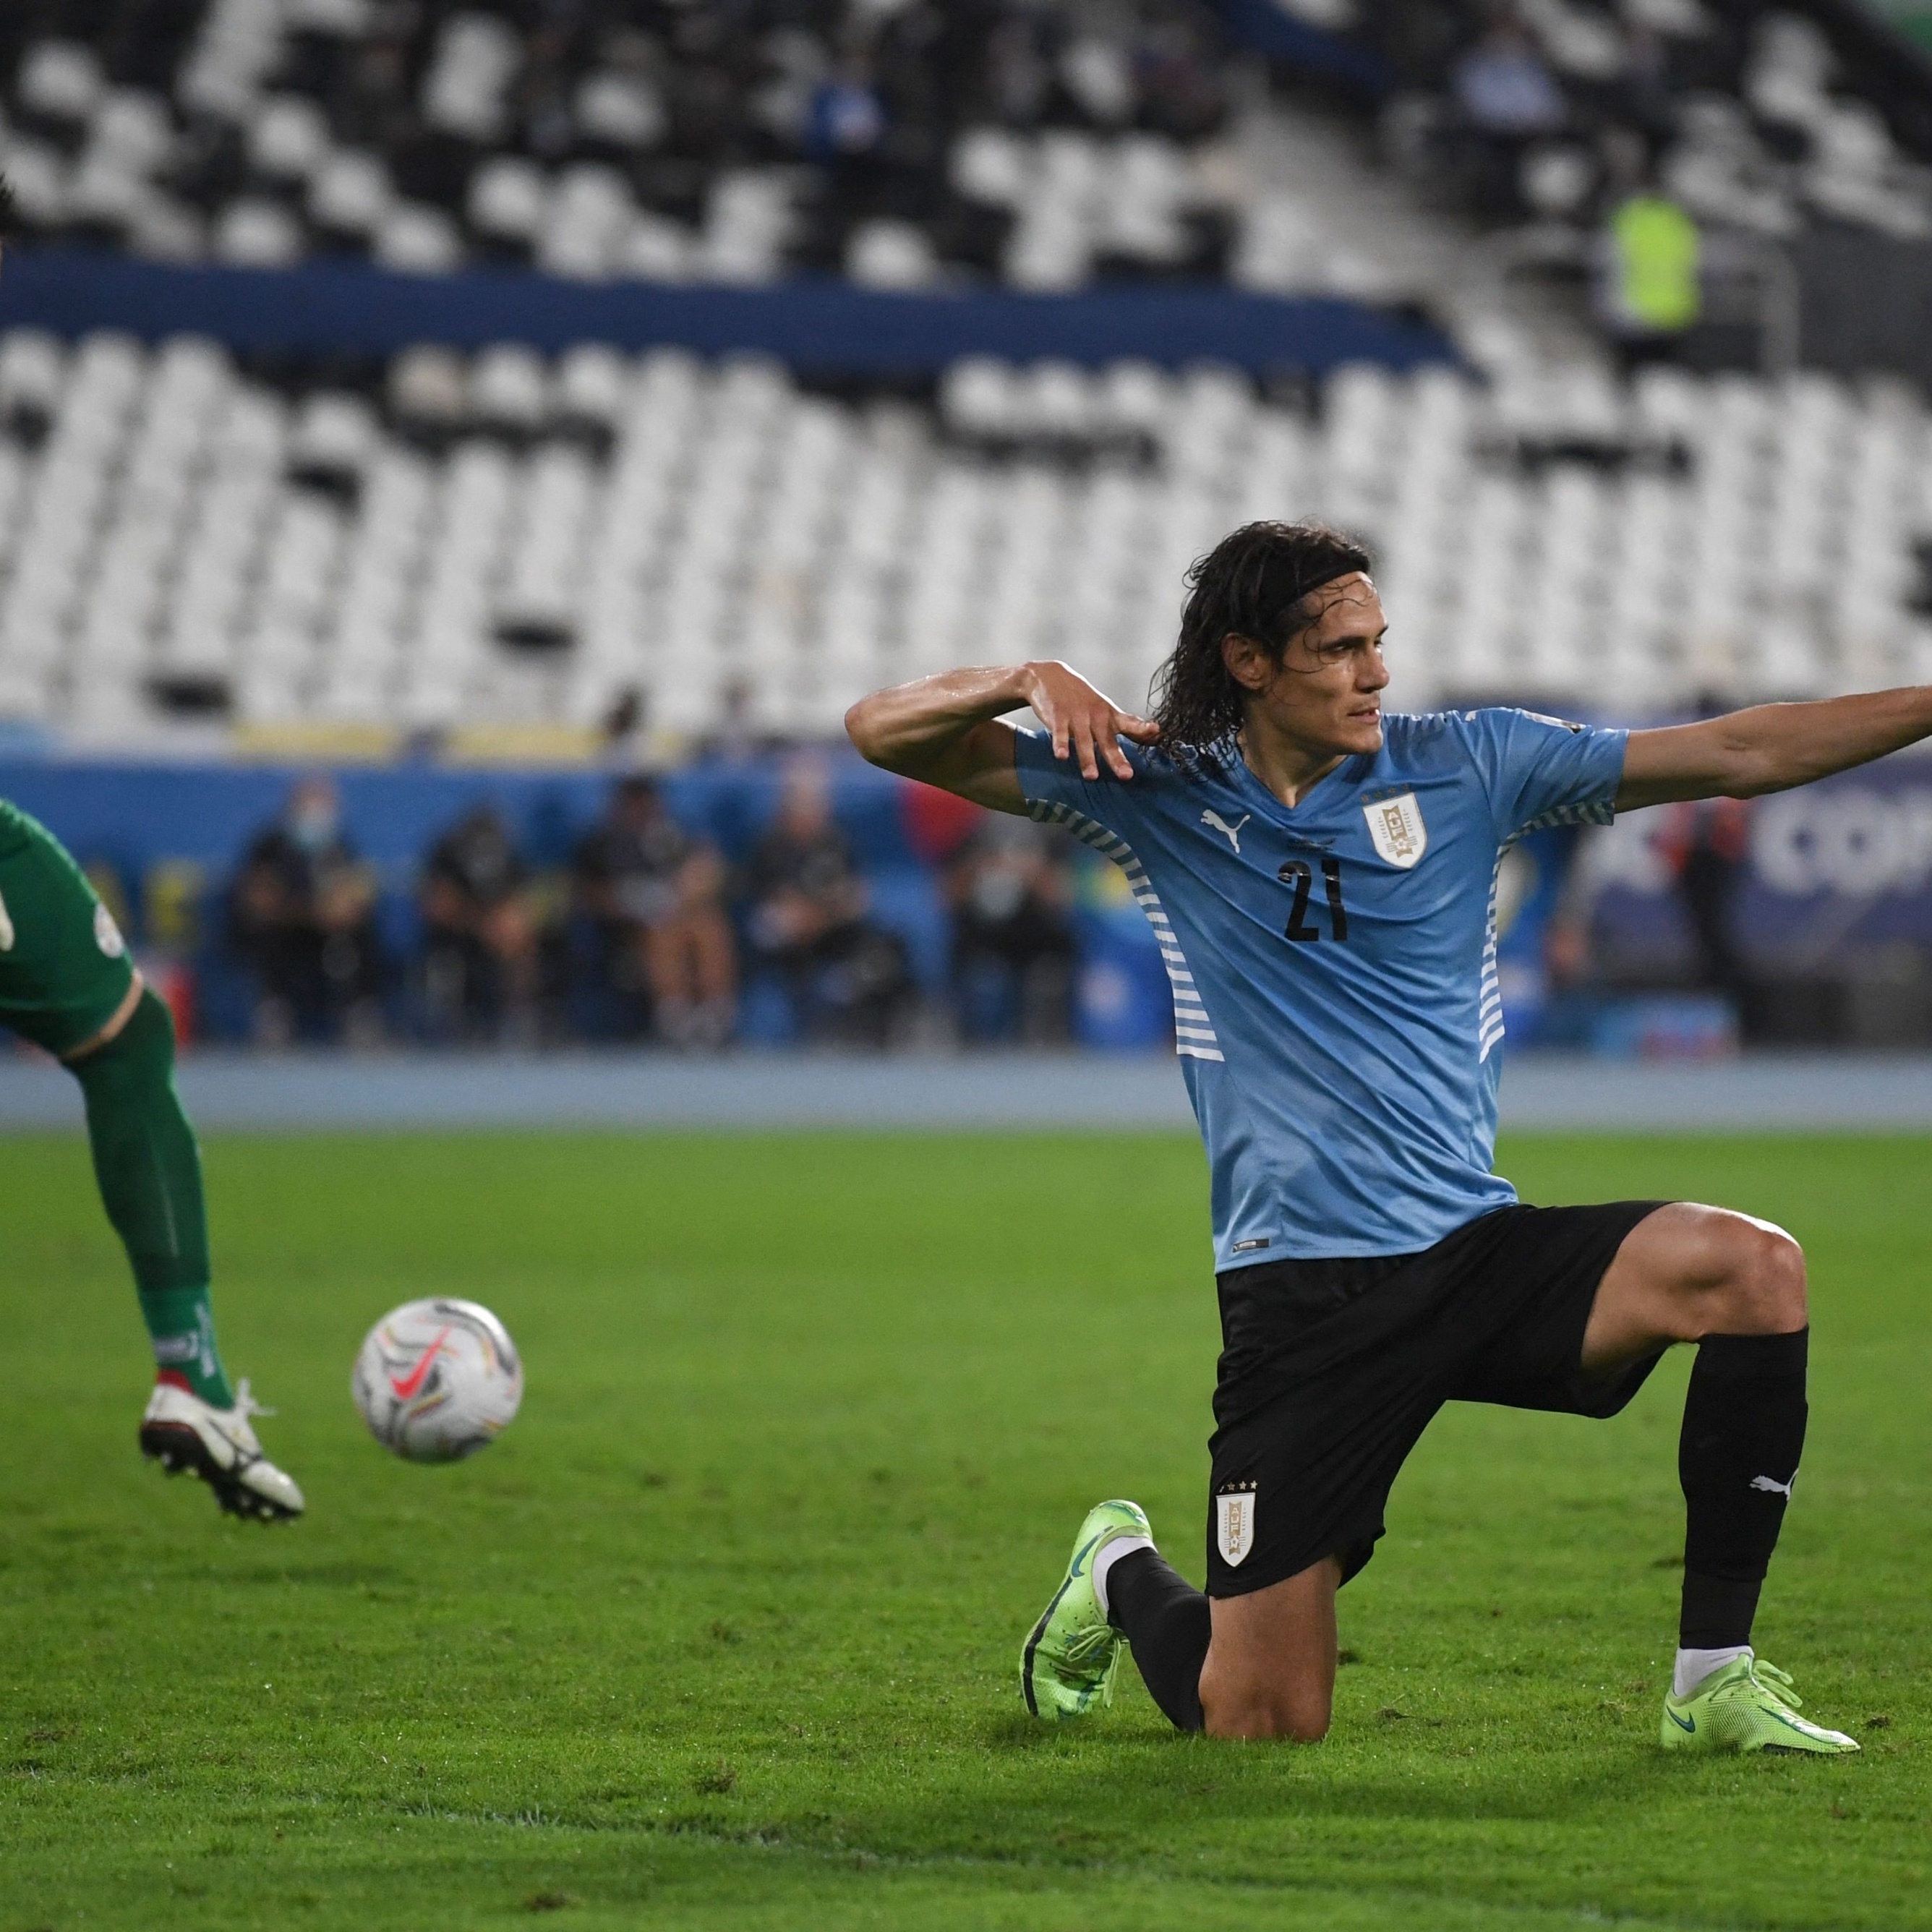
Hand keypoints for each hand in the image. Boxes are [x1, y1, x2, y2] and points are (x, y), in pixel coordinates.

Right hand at [1020, 660, 1158, 780]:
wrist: (1049, 676)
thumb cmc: (1082, 698)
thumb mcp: (1106, 708)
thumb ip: (1128, 724)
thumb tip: (1156, 735)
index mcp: (1109, 715)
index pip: (1130, 723)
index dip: (1142, 728)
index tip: (1156, 731)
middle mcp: (1095, 716)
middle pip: (1107, 740)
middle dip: (1116, 758)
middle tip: (1126, 775)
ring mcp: (1076, 716)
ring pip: (1083, 740)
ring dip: (1087, 758)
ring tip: (1092, 776)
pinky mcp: (1057, 716)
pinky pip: (1059, 733)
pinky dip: (1060, 744)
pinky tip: (1061, 756)